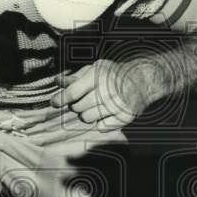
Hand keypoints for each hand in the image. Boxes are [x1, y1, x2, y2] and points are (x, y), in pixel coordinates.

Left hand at [23, 59, 147, 138]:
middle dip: (76, 105)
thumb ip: (75, 76)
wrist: (142, 80)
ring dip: (87, 114)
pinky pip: (101, 127)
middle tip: (84, 100)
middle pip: (77, 108)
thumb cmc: (113, 74)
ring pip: (87, 119)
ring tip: (96, 106)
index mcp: (98, 75)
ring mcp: (116, 105)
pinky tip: (106, 113)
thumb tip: (57, 81)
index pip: (73, 92)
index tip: (54, 102)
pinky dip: (100, 122)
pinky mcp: (124, 117)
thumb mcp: (94, 69)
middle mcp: (107, 90)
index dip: (60, 99)